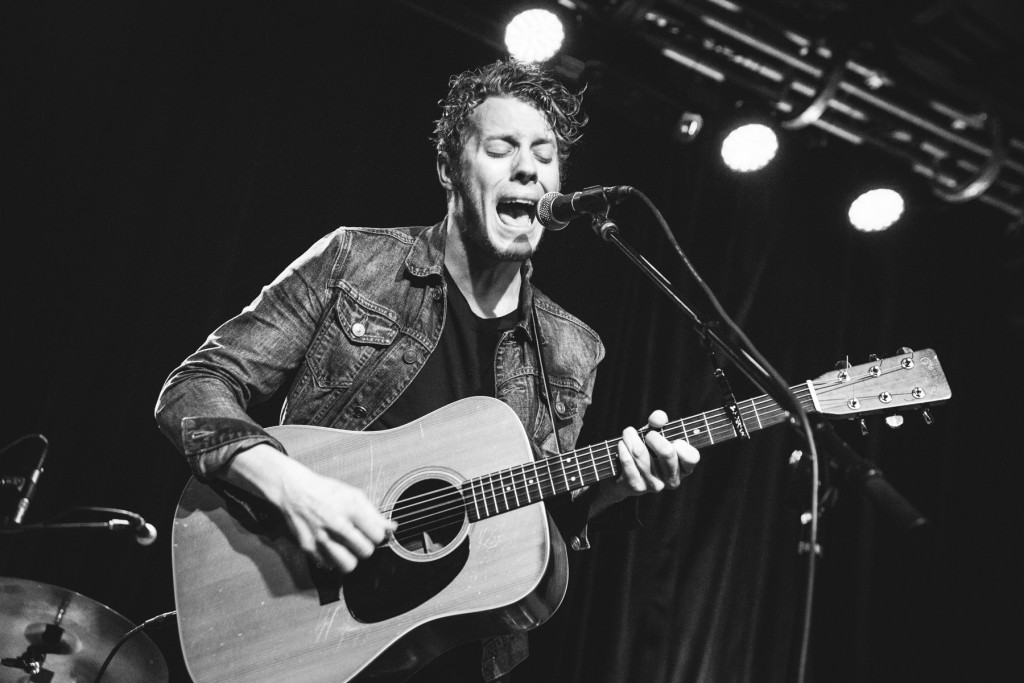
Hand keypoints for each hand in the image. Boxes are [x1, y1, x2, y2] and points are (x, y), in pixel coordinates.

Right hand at [226, 445, 395, 572]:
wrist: (295, 491)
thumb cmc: (326, 491)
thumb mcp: (354, 495)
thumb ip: (374, 514)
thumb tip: (391, 528)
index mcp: (350, 507)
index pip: (376, 535)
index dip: (378, 536)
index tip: (373, 533)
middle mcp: (335, 523)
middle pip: (365, 551)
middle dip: (366, 547)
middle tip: (361, 540)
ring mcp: (320, 537)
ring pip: (348, 565)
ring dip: (352, 558)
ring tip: (349, 548)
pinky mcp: (308, 547)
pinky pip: (329, 566)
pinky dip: (334, 560)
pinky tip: (334, 548)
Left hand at [602, 410, 699, 502]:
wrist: (622, 475)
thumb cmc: (646, 450)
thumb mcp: (655, 433)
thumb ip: (659, 421)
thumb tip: (658, 418)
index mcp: (684, 469)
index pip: (692, 457)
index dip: (681, 444)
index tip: (673, 439)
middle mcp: (672, 480)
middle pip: (667, 452)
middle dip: (653, 436)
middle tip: (647, 435)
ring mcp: (655, 486)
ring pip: (641, 453)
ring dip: (631, 438)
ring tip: (628, 434)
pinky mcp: (637, 487)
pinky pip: (627, 461)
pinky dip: (623, 448)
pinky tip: (622, 445)